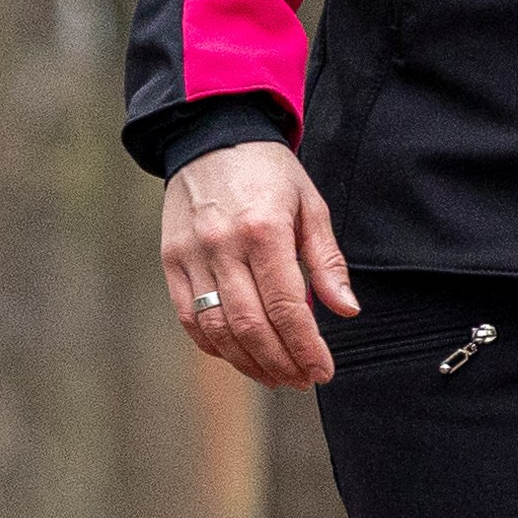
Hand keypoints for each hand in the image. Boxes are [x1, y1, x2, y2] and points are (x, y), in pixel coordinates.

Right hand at [163, 143, 358, 389]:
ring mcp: (192, 256)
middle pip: (251, 326)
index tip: (322, 370)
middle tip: (302, 380)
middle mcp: (223, 246)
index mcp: (264, 230)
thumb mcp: (310, 205)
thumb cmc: (268, 172)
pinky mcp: (171, 262)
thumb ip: (326, 260)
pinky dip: (215, 345)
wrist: (211, 137)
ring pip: (218, 329)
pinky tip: (240, 356)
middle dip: (281, 363)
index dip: (306, 347)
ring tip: (276, 376)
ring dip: (249, 362)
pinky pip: (190, 317)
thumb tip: (346, 309)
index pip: (286, 306)